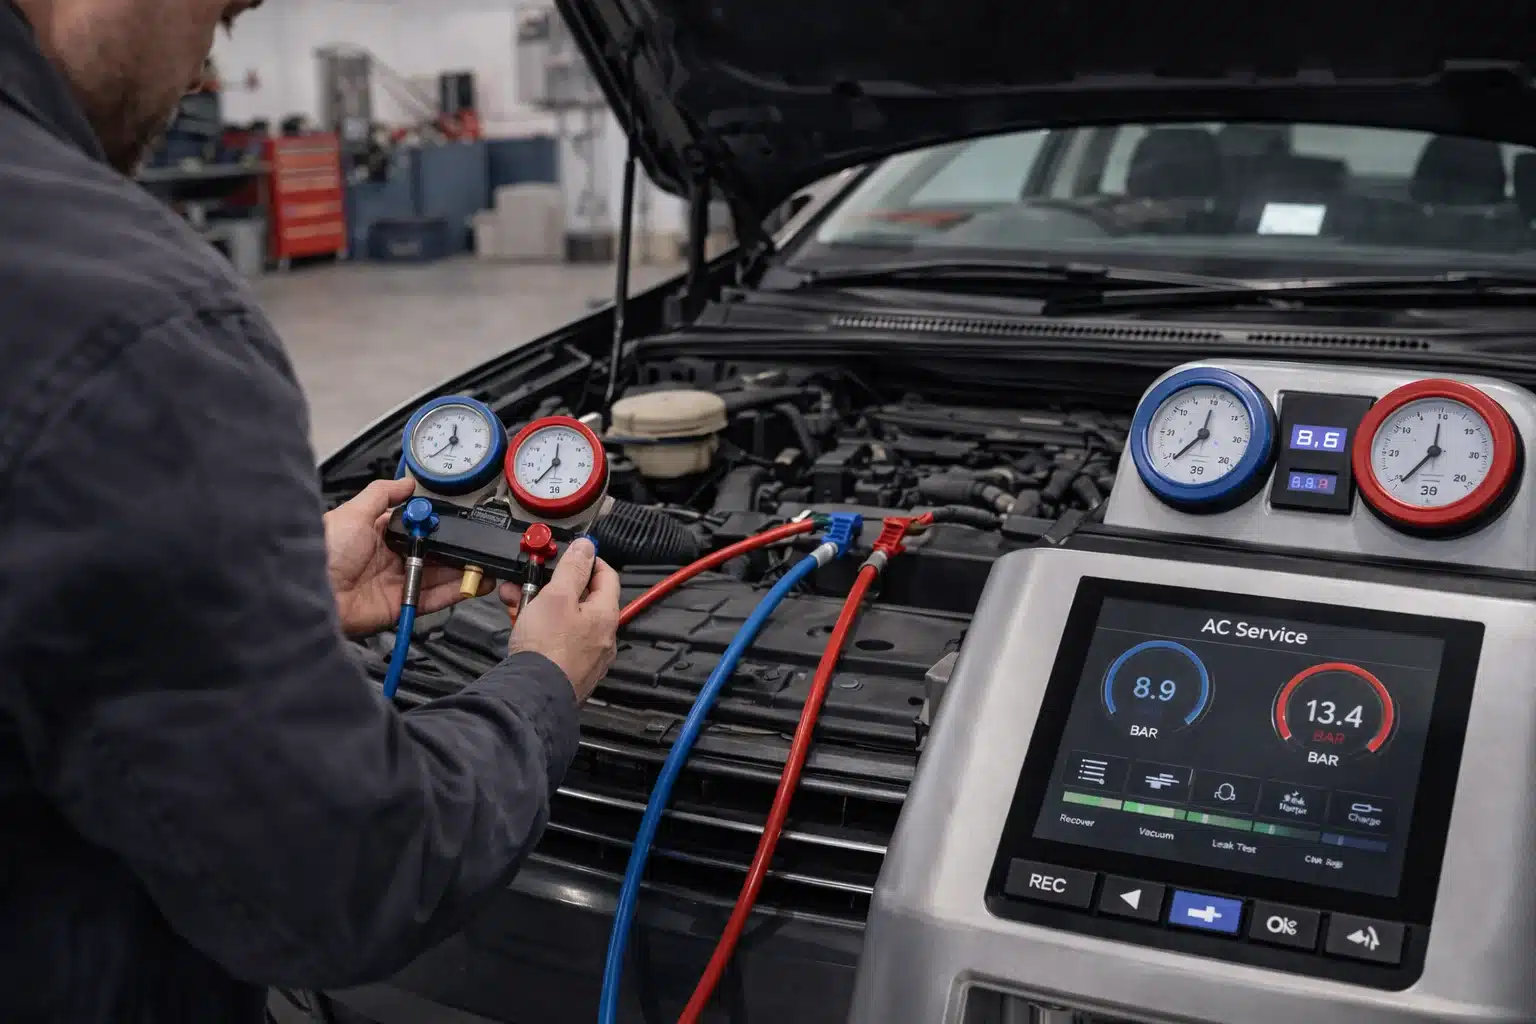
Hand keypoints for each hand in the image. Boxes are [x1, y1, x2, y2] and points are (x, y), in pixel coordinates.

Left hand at [324, 477, 489, 635]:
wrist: (312, 592)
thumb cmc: (324, 551)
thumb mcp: (353, 512)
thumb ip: (382, 495)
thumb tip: (406, 482)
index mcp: (376, 534)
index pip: (415, 526)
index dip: (434, 522)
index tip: (453, 518)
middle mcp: (388, 558)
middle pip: (430, 552)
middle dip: (453, 547)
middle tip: (473, 542)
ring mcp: (394, 582)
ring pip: (437, 576)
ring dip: (460, 570)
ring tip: (482, 563)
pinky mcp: (400, 605)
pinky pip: (432, 599)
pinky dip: (454, 593)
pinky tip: (471, 584)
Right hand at [503, 538, 619, 703]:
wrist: (532, 695)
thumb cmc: (546, 649)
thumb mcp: (556, 596)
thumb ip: (572, 568)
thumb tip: (587, 547)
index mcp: (606, 615)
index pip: (607, 576)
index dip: (589, 561)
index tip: (572, 555)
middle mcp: (602, 636)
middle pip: (583, 599)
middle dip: (554, 585)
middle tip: (533, 579)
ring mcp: (587, 656)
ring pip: (566, 620)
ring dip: (542, 605)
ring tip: (518, 601)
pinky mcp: (570, 670)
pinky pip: (558, 640)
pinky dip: (541, 629)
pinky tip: (521, 625)